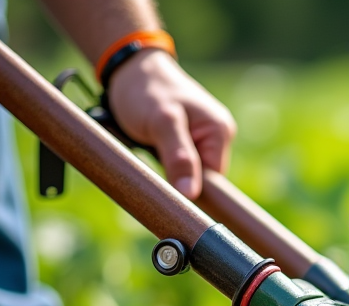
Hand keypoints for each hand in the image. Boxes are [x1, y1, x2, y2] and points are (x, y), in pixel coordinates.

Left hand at [106, 49, 236, 198]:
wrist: (129, 68)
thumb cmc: (145, 89)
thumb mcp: (162, 122)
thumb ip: (179, 157)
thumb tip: (191, 194)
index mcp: (219, 131)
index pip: (214, 180)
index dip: (192, 187)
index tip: (168, 186)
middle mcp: (216, 136)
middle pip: (202, 178)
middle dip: (178, 177)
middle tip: (153, 162)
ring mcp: (201, 139)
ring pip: (188, 173)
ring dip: (168, 169)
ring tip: (150, 151)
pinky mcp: (185, 141)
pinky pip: (179, 164)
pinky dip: (164, 163)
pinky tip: (152, 149)